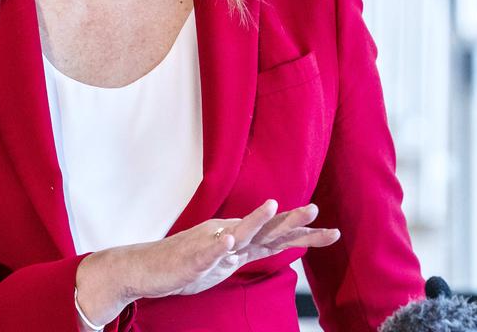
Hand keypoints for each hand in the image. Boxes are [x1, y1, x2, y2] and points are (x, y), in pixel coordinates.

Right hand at [75, 200, 338, 324]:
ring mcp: (208, 247)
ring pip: (236, 232)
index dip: (303, 233)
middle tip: (316, 210)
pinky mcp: (190, 259)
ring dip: (254, 220)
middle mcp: (227, 237)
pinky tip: (229, 241)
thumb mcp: (223, 262)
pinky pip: (206, 254)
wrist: (144, 269)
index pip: (276, 236)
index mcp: (237, 240)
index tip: (332, 233)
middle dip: (290, 221)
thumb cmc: (183, 266)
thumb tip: (271, 246)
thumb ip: (245, 252)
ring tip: (272, 207)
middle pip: (264, 229)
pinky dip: (217, 248)